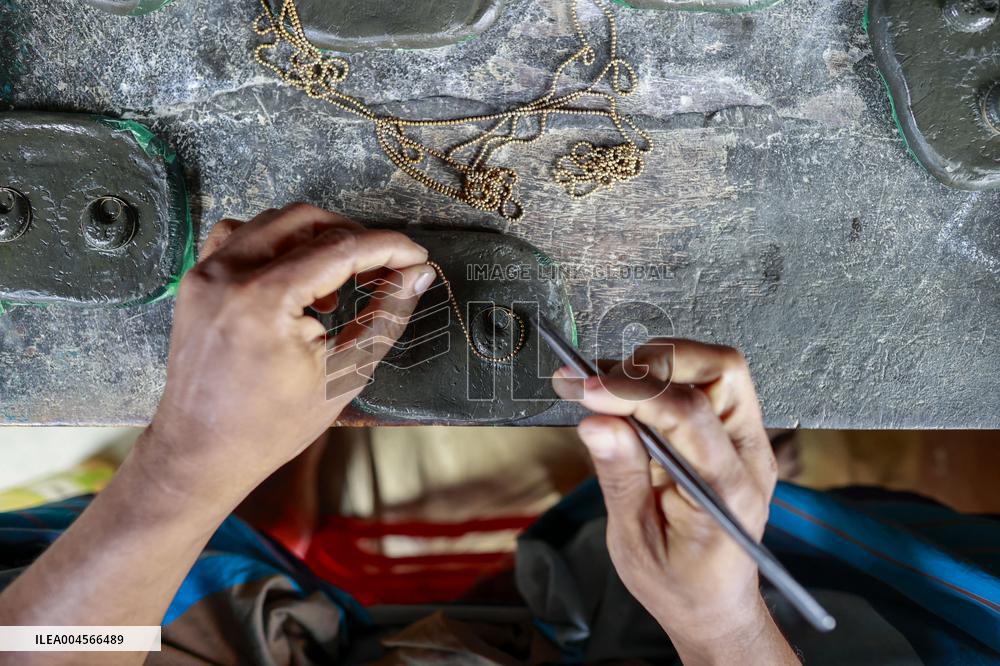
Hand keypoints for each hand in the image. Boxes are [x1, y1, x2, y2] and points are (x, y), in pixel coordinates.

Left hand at [139, 204, 433, 512]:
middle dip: (354, 239)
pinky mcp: (196, 281)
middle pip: (307, 222)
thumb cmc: (272, 426)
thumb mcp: (344, 375)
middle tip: (383, 269)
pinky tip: (292, 279)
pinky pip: (238, 236)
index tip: (417, 256)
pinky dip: (274, 244)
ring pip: (273, 223)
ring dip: (315, 241)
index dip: (388, 247)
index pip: (341, 249)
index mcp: (264, 300)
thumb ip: (386, 317)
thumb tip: (419, 275)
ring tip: (336, 287)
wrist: (203, 452)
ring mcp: (205, 274)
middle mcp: (228, 274)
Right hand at [552, 340, 794, 663]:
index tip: (584, 389)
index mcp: (727, 489)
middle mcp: (748, 455)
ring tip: (604, 384)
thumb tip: (595, 421)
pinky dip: (662, 379)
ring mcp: (746, 441)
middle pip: (721, 370)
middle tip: (601, 382)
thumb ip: (620, 476)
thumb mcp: (635, 542)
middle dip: (657, 362)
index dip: (633, 392)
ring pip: (715, 368)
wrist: (716, 606)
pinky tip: (622, 394)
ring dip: (659, 365)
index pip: (689, 414)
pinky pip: (705, 386)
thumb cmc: (679, 585)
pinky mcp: (732, 436)